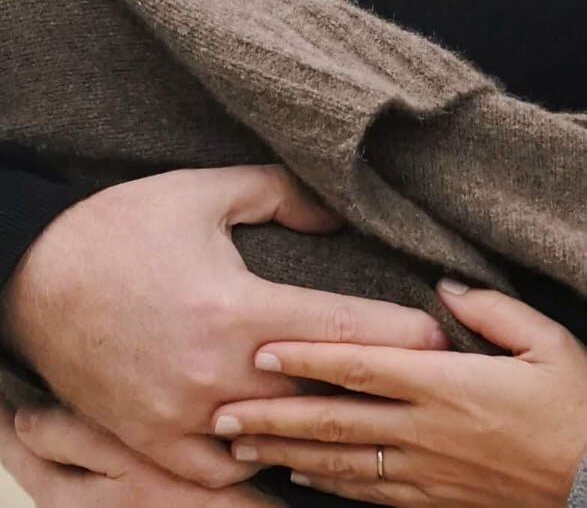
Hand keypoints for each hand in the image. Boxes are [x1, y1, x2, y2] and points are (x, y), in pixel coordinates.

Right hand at [0, 165, 445, 487]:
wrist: (29, 279)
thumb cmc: (117, 228)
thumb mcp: (198, 192)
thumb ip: (277, 194)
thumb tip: (335, 213)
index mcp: (232, 310)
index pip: (344, 333)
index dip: (401, 334)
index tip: (438, 337)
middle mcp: (215, 376)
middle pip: (325, 401)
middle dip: (375, 387)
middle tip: (415, 377)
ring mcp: (185, 421)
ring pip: (283, 448)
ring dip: (322, 432)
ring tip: (359, 416)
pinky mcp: (155, 444)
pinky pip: (229, 475)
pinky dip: (263, 462)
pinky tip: (283, 447)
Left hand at [215, 281, 586, 506]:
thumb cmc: (579, 410)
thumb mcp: (550, 344)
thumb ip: (492, 309)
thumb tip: (443, 286)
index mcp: (445, 384)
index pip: (359, 366)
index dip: (306, 357)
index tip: (260, 351)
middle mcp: (425, 429)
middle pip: (334, 421)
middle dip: (274, 416)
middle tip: (222, 412)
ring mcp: (428, 471)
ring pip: (343, 462)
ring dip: (287, 452)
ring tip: (240, 445)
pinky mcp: (437, 499)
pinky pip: (372, 493)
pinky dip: (330, 484)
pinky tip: (298, 474)